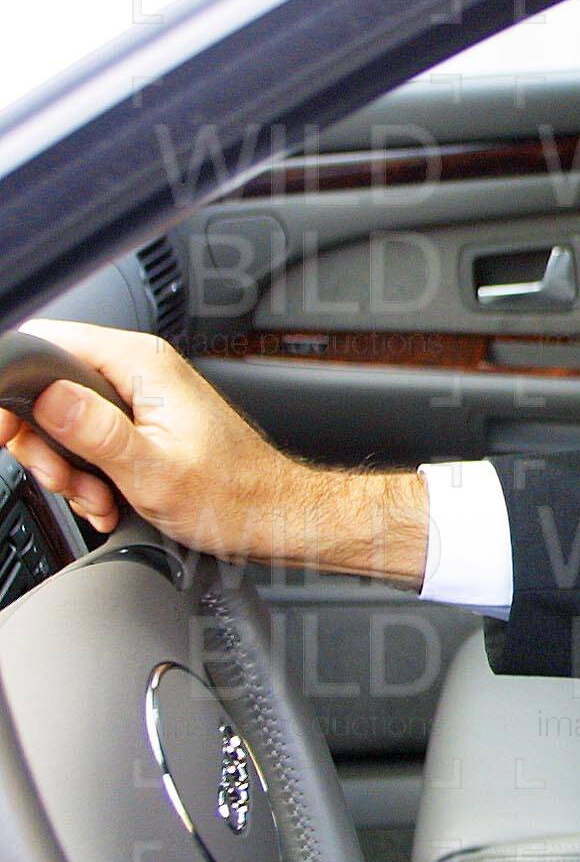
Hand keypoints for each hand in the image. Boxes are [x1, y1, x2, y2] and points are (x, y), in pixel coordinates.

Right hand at [0, 319, 428, 583]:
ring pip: (64, 424)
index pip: (47, 343)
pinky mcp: (141, 426)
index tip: (15, 432)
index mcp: (142, 364)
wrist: (272, 518)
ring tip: (103, 497)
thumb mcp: (153, 470)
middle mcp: (140, 372)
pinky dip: (91, 478)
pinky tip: (112, 500)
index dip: (20, 388)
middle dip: (48, 445)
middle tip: (71, 479)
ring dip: (71, 471)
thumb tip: (48, 396)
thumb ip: (95, 431)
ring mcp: (140, 399)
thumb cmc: (233, 497)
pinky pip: (89, 444)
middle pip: (47, 390)